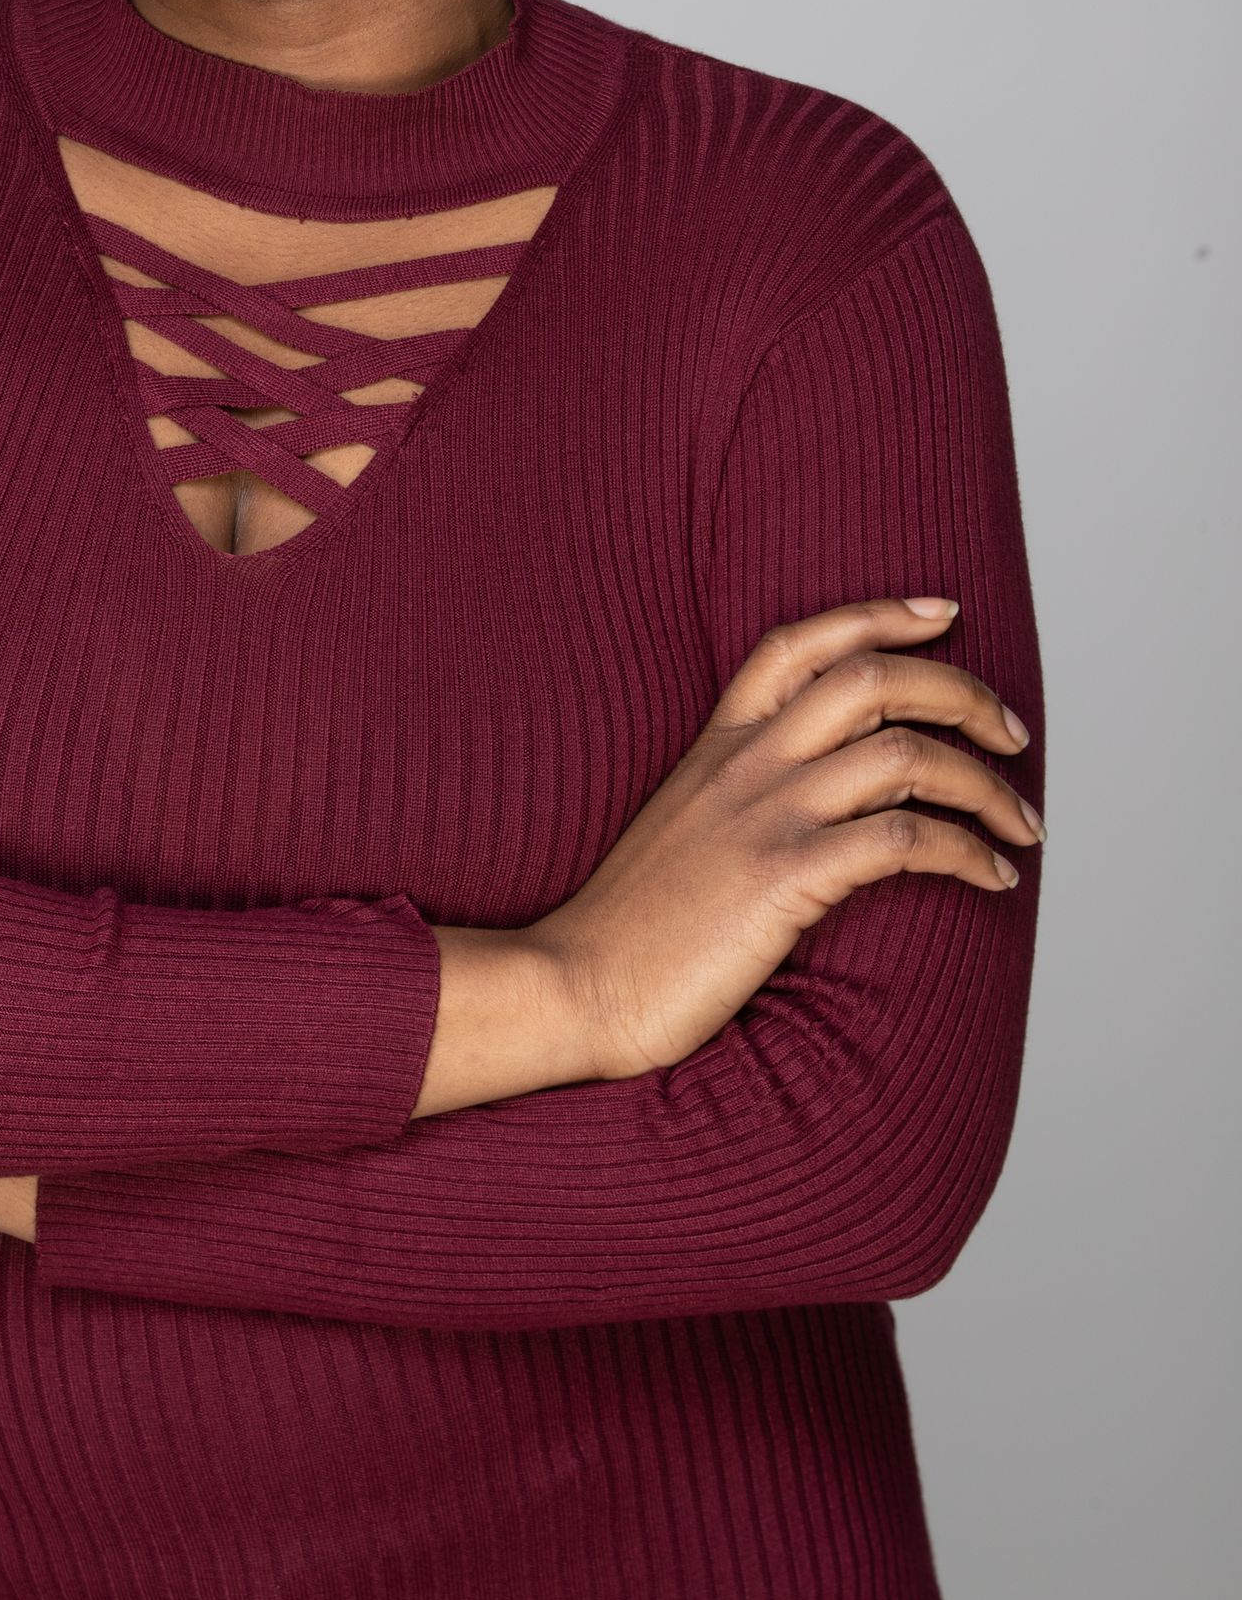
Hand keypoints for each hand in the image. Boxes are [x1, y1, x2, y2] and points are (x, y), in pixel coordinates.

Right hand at [525, 597, 1042, 1083]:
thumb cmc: (631, 928)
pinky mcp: (784, 878)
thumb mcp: (680, 830)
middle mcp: (745, 765)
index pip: (801, 643)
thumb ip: (740, 798)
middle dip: (963, 693)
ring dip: (985, 784)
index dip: (880, 615)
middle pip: (873, 680)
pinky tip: (991, 876)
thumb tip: (821, 798)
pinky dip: (965, 849)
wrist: (576, 985)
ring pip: (904, 754)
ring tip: (1023, 822)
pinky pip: (901, 839)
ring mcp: (765, 817)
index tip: (945, 614)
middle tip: (1011, 734)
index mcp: (717, 746)